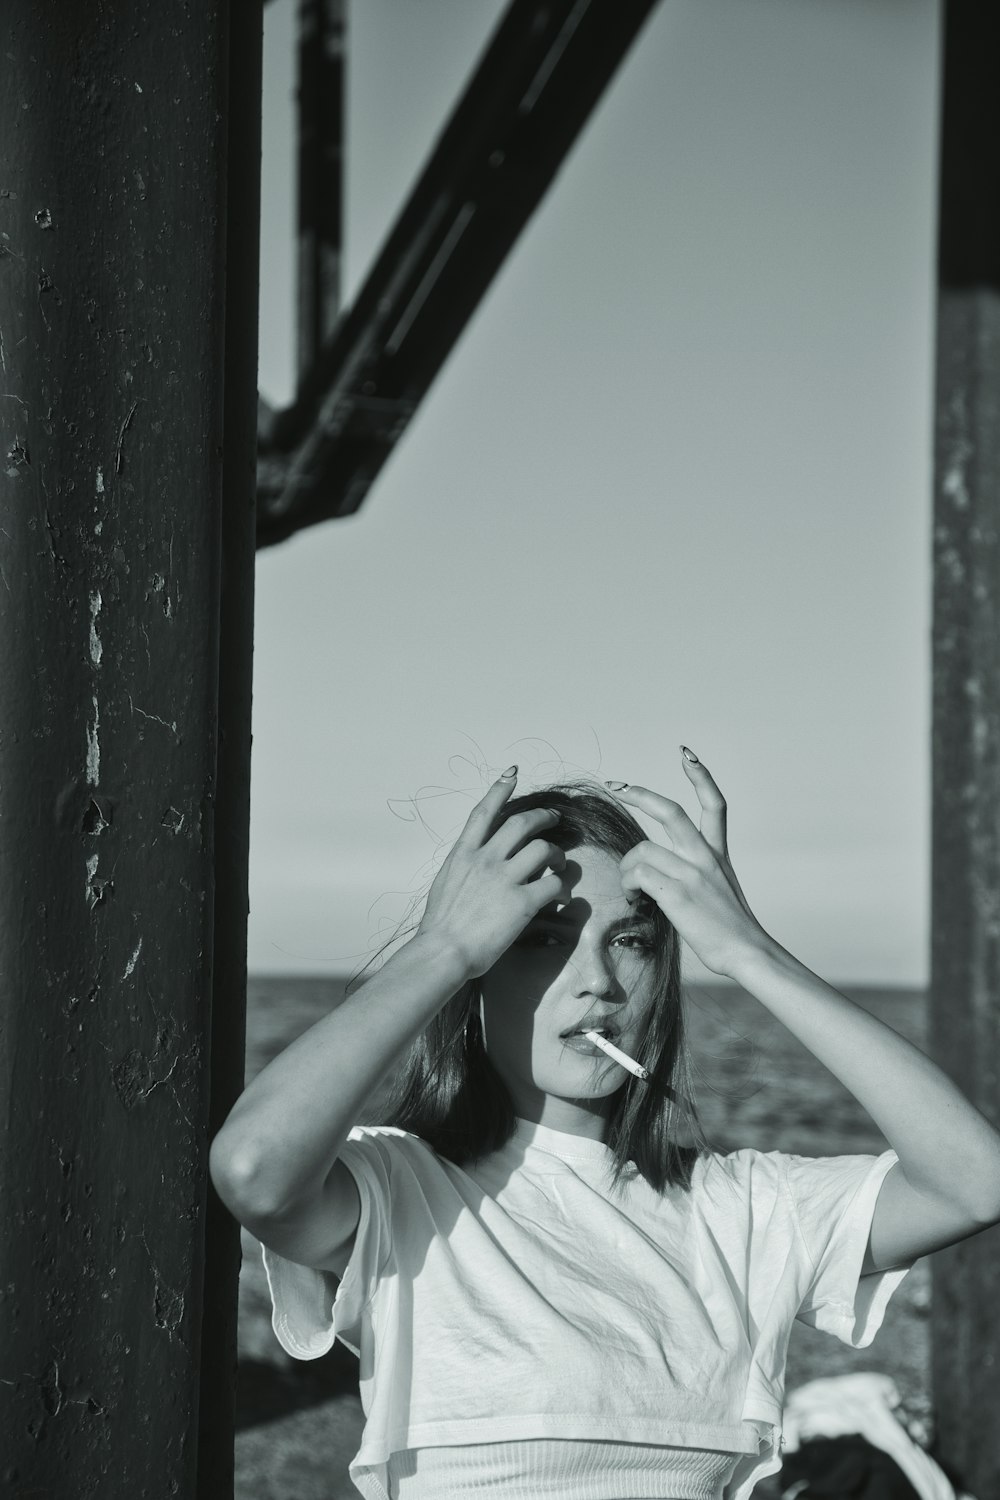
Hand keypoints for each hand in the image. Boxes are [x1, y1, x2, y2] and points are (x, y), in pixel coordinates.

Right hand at [415, 769, 570, 982]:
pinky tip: (561, 897)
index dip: (499, 790)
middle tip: (555, 819)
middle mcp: (485, 860)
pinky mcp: (522, 902)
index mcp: (463, 854)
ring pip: (544, 849)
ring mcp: (504, 879)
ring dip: (558, 855)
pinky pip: (554, 884)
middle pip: (522, 823)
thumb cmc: (441, 925)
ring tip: (561, 865)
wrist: (443, 951)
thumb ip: (465, 866)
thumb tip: (479, 861)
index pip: (484, 812)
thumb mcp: (447, 883)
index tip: (512, 774)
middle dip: (544, 817)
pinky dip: (562, 889)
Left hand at [607, 750, 772, 978]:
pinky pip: (638, 876)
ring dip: (626, 868)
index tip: (687, 755)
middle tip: (615, 786)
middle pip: (670, 811)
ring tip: (630, 888)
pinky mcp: (677, 893)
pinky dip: (628, 886)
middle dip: (638, 794)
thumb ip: (694, 874)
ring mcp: (691, 874)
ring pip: (641, 851)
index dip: (701, 776)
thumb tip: (657, 875)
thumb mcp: (720, 890)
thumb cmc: (731, 931)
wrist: (748, 953)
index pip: (715, 804)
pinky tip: (634, 899)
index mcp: (718, 854)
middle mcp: (705, 857)